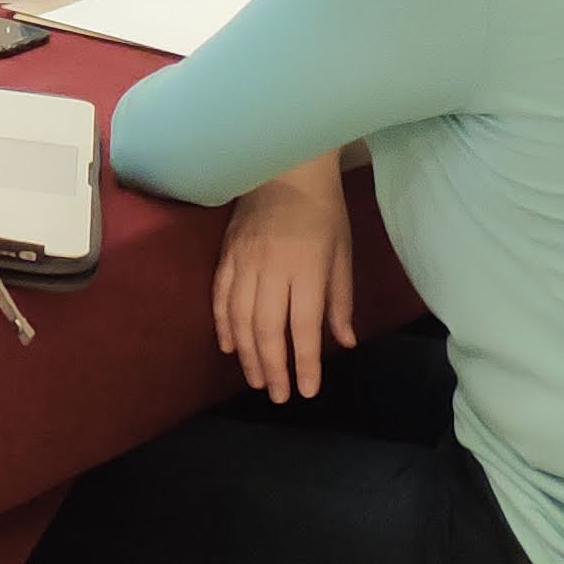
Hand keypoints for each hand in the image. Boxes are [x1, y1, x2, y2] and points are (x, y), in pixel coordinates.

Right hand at [210, 155, 354, 401]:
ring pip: (240, 318)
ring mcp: (245, 262)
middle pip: (267, 329)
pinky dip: (223, 324)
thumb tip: (343, 342)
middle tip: (277, 395)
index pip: (304, 326)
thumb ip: (340, 300)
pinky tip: (229, 346)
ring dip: (247, 354)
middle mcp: (272, 270)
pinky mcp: (227, 255)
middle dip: (272, 367)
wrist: (286, 168)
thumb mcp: (343, 253)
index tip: (307, 391)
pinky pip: (220, 296)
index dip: (305, 363)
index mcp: (307, 270)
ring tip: (255, 379)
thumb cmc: (324, 211)